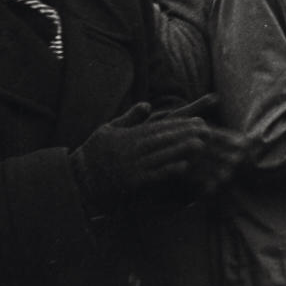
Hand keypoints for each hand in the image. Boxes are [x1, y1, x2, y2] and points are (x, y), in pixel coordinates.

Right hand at [72, 102, 248, 202]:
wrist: (79, 178)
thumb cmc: (94, 153)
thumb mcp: (109, 129)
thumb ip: (130, 118)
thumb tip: (146, 104)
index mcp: (130, 135)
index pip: (160, 127)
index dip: (180, 124)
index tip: (198, 121)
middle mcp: (132, 148)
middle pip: (165, 138)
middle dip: (186, 134)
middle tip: (207, 130)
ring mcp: (133, 164)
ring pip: (162, 154)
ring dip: (182, 149)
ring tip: (201, 145)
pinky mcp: (131, 180)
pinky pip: (153, 174)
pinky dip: (169, 169)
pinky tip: (184, 166)